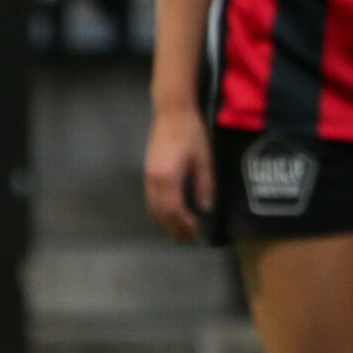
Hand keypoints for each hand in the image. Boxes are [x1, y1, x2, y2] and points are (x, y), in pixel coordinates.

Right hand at [143, 109, 213, 243]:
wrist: (172, 112)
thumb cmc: (192, 133)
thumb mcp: (205, 159)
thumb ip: (205, 185)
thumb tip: (205, 209)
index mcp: (168, 178)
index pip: (175, 210)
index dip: (185, 224)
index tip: (196, 234)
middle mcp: (153, 180)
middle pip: (161, 212)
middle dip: (173, 228)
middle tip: (187, 240)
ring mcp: (147, 176)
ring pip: (152, 207)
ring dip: (164, 222)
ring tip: (177, 233)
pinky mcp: (147, 171)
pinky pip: (150, 198)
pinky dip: (158, 211)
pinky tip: (168, 214)